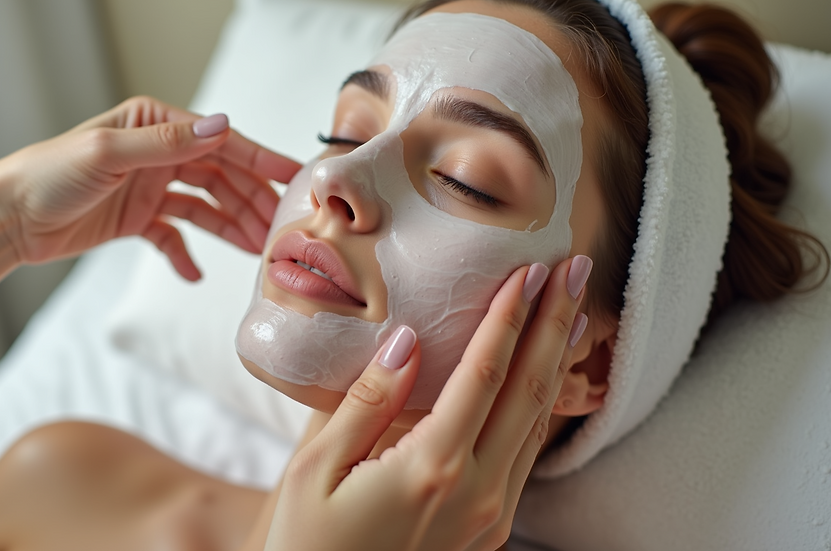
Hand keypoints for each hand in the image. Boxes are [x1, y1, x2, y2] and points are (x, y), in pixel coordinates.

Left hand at [0, 96, 300, 279]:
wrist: (6, 220)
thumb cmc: (47, 177)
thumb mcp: (107, 154)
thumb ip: (166, 143)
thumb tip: (221, 125)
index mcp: (152, 124)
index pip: (218, 142)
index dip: (259, 159)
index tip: (294, 176)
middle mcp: (156, 153)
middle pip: (219, 177)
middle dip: (250, 202)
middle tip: (277, 230)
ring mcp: (149, 187)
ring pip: (204, 207)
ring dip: (229, 228)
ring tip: (254, 254)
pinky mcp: (137, 219)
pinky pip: (175, 236)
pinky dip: (186, 254)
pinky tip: (195, 274)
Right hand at [265, 257, 589, 550]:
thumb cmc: (306, 545)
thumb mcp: (315, 470)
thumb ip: (367, 403)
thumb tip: (406, 342)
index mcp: (432, 469)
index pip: (485, 374)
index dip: (511, 317)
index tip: (531, 270)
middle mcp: (476, 492)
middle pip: (529, 391)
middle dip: (554, 324)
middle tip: (577, 270)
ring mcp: (489, 516)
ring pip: (537, 423)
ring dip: (556, 361)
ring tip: (572, 312)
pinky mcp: (489, 529)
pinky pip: (526, 455)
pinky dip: (540, 406)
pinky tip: (544, 378)